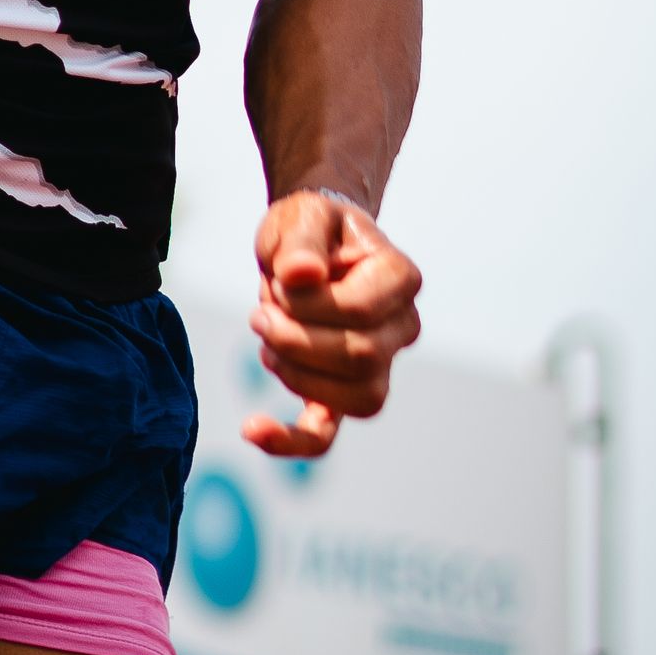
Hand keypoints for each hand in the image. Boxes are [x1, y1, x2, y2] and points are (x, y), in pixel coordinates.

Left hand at [243, 189, 421, 459]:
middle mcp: (402, 327)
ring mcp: (380, 365)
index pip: (360, 310)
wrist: (307, 247)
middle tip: (261, 314)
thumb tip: (302, 275)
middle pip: (360, 358)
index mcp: (399, 278)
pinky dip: (291, 439)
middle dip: (296, 339)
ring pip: (356, 399)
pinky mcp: (343, 392)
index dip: (309, 304)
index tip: (281, 280)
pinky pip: (327, 433)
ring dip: (298, 376)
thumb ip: (302, 240)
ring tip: (267, 344)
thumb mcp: (302, 216)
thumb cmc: (310, 229)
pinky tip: (253, 429)